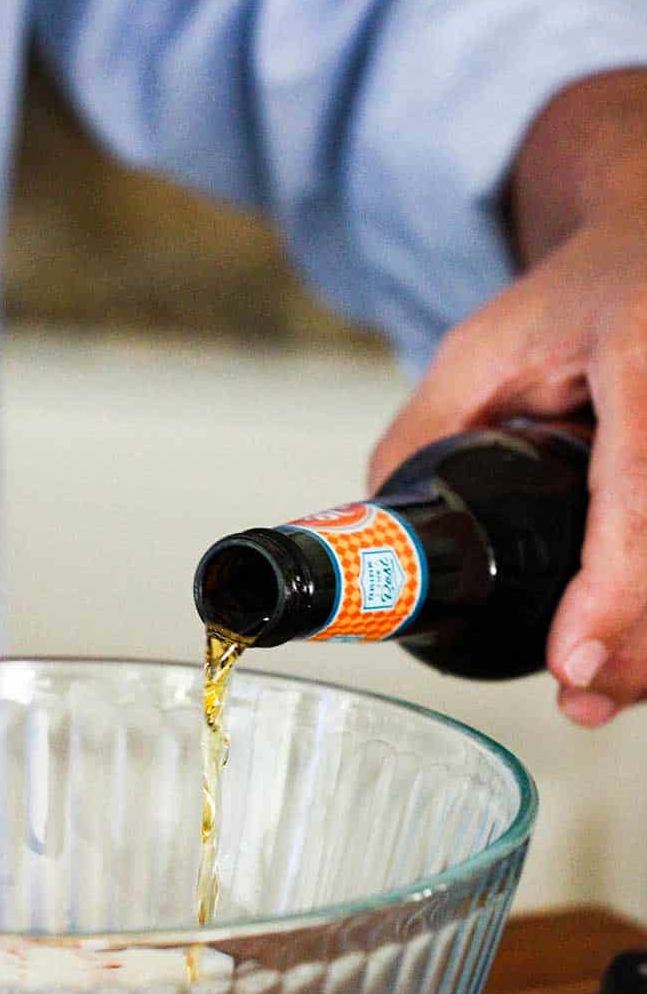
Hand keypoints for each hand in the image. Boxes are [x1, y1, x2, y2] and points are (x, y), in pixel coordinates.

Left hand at [368, 204, 646, 726]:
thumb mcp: (477, 350)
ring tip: (596, 691)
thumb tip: (373, 534)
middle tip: (580, 695)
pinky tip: (628, 652)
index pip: (637, 492)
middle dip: (638, 641)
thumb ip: (420, 432)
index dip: (613, 588)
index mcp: (641, 359)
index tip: (570, 658)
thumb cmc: (570, 298)